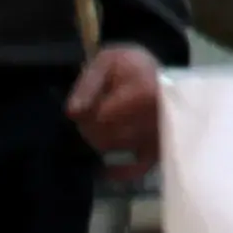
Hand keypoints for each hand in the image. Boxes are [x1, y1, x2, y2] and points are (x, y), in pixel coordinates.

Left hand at [70, 41, 163, 172]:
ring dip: (100, 142)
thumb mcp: (106, 61)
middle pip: (108, 135)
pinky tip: (105, 170)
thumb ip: (88, 84)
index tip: (83, 107)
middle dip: (90, 128)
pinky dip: (121, 171)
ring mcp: (159, 136)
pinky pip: (139, 168)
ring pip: (117, 148)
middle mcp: (156, 117)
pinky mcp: (159, 149)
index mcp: (144, 92)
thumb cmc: (129, 65)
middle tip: (88, 116)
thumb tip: (73, 112)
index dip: (87, 115)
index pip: (103, 117)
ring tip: (99, 125)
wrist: (155, 73)